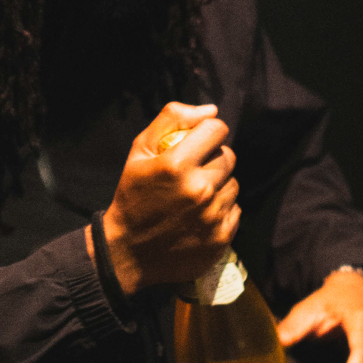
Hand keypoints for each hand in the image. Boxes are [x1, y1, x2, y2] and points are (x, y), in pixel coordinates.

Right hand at [98, 102, 238, 295]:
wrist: (128, 252)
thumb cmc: (132, 196)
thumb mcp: (139, 151)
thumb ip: (171, 120)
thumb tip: (210, 111)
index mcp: (176, 165)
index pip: (216, 130)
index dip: (209, 131)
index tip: (200, 141)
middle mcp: (199, 189)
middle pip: (228, 157)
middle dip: (214, 158)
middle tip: (195, 170)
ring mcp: (212, 216)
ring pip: (233, 184)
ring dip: (219, 185)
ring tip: (196, 195)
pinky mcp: (221, 237)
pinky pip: (234, 210)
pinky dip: (221, 209)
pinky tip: (200, 214)